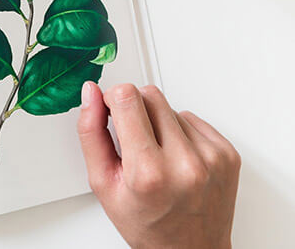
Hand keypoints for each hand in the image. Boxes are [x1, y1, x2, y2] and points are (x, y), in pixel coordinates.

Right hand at [77, 82, 240, 248]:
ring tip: (157, 154)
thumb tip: (90, 93)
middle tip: (133, 140)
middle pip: (150, 95)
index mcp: (148, 172)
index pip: (126, 98)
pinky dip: (180, 132)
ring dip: (158, 122)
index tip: (110, 111)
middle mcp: (185, 162)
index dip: (112, 98)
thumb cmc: (146, 223)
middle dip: (134, 109)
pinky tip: (175, 156)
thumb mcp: (103, 183)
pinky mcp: (228, 154)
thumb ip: (91, 132)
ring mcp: (211, 157)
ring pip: (171, 106)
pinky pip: (193, 118)